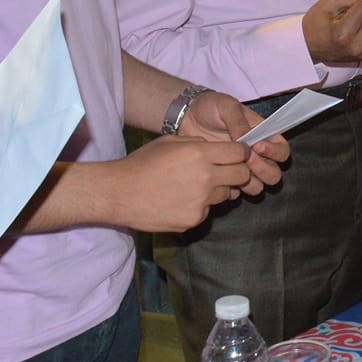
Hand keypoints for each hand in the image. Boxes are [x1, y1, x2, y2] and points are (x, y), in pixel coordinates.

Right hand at [110, 135, 259, 231]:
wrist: (118, 193)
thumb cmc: (142, 164)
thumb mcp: (170, 142)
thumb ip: (198, 143)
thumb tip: (216, 148)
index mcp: (200, 154)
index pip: (240, 153)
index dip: (241, 153)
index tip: (237, 155)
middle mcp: (205, 177)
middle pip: (242, 175)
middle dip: (239, 171)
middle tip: (227, 171)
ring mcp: (201, 201)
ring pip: (226, 194)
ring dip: (218, 189)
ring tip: (193, 186)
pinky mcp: (193, 219)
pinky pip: (207, 210)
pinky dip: (200, 205)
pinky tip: (180, 200)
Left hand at [173, 89, 289, 190]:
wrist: (185, 118)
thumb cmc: (210, 108)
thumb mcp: (226, 107)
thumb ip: (238, 122)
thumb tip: (247, 139)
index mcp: (262, 135)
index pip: (282, 150)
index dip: (275, 152)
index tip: (258, 146)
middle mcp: (256, 155)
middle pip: (274, 173)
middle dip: (262, 169)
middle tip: (246, 160)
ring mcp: (241, 168)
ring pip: (258, 186)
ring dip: (249, 182)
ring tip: (232, 168)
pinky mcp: (226, 177)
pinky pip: (236, 192)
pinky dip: (231, 188)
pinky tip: (220, 176)